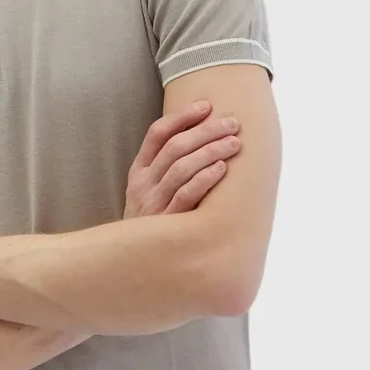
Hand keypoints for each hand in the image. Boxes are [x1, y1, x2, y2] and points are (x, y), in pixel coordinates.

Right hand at [124, 101, 239, 217]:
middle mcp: (143, 184)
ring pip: (181, 167)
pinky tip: (222, 168)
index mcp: (138, 171)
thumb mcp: (149, 193)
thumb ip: (166, 169)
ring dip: (210, 151)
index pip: (157, 134)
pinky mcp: (166, 223)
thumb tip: (203, 137)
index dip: (181, 116)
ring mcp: (153, 203)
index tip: (206, 105)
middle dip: (205, 131)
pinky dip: (204, 179)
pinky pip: (186, 195)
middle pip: (174, 147)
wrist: (135, 263)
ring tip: (234, 142)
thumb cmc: (153, 223)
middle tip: (232, 123)